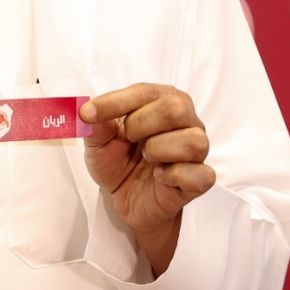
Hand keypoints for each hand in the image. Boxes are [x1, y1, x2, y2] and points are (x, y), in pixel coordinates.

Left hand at [80, 84, 213, 274]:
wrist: (126, 198)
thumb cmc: (119, 162)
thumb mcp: (98, 143)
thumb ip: (95, 126)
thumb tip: (88, 111)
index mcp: (163, 101)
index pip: (145, 92)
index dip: (115, 102)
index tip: (88, 113)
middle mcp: (186, 121)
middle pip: (176, 109)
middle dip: (141, 124)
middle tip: (128, 138)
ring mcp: (197, 151)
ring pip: (193, 140)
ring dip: (158, 150)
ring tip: (146, 158)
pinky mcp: (200, 179)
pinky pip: (201, 174)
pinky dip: (173, 175)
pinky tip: (160, 176)